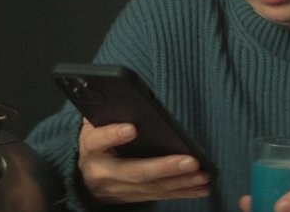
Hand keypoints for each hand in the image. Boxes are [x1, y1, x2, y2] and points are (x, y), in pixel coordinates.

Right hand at [78, 118, 210, 202]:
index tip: (133, 128)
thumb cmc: (97, 141)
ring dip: (180, 182)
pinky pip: (160, 196)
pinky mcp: (135, 197)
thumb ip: (105, 112)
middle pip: (135, 172)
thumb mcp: (93, 125)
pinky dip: (182, 192)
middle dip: (165, 167)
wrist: (87, 177)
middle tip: (191, 161)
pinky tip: (201, 188)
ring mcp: (120, 189)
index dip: (113, 135)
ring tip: (203, 175)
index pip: (98, 140)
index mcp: (91, 148)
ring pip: (152, 187)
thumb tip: (121, 93)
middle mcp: (104, 172)